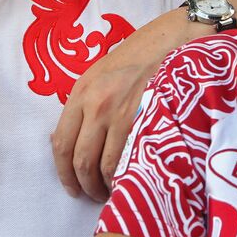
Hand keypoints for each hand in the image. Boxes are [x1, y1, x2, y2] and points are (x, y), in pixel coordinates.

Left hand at [51, 46, 154, 201]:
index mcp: (81, 92)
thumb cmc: (141, 56)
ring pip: (104, 166)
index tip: (71, 187)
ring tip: (114, 193)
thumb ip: (87, 105)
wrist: (176, 40)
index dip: (63, 172)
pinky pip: (130, 160)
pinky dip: (128, 177)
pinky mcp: (146, 121)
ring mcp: (121, 114)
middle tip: (93, 196)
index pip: (61, 142)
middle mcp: (96, 104)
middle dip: (84, 186)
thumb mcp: (102, 75)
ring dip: (107, 187)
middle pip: (80, 160)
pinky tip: (133, 181)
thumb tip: (76, 141)